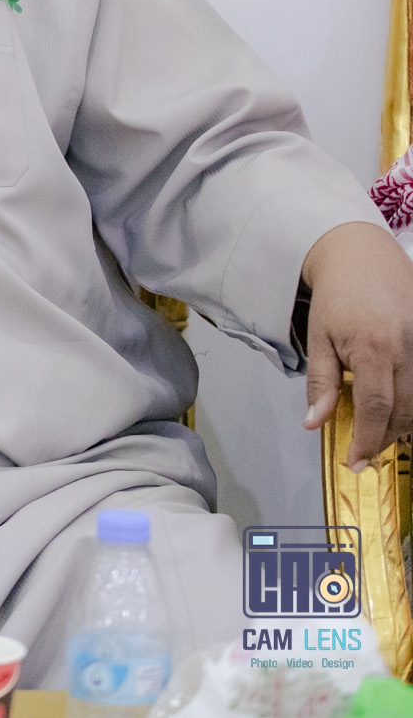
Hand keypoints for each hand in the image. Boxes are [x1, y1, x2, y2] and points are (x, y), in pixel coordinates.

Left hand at [301, 221, 412, 468]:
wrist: (361, 256)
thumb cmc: (337, 296)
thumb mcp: (319, 339)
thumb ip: (321, 384)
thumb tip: (314, 423)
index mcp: (375, 350)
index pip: (377, 409)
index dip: (368, 440)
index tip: (355, 461)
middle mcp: (409, 349)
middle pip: (406, 411)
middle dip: (386, 438)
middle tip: (365, 452)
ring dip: (403, 423)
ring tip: (379, 432)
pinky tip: (398, 408)